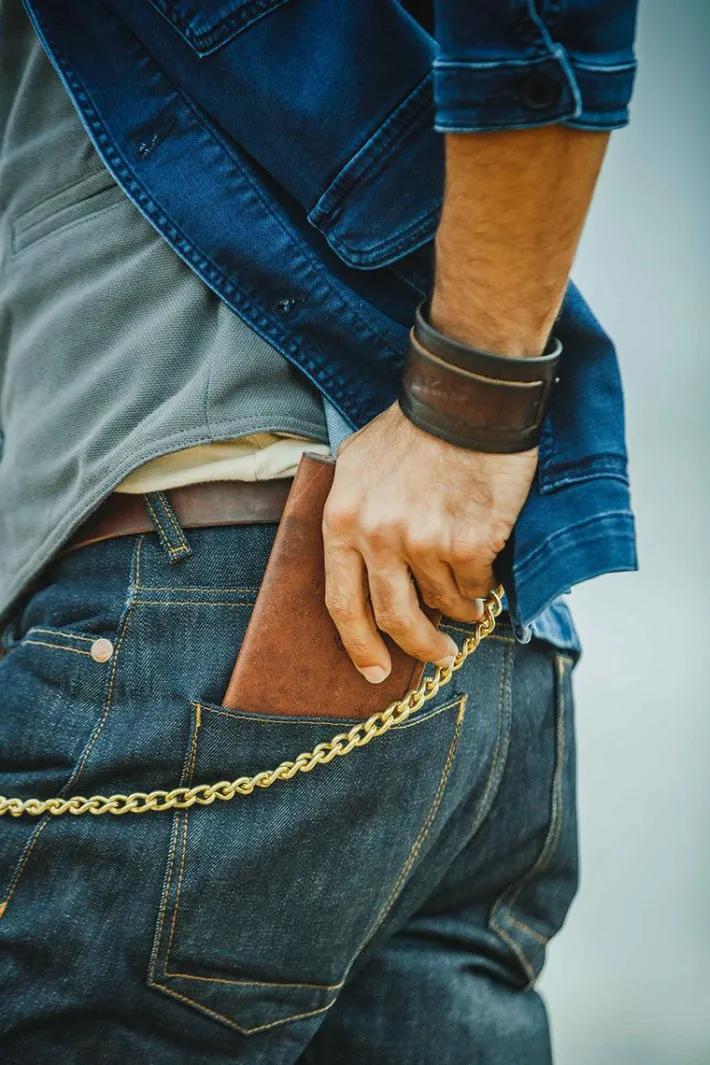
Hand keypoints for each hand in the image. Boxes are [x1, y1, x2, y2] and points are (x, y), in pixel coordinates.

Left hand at [322, 402, 536, 682]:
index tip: (374, 671)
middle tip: (439, 655)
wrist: (467, 401)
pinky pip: (477, 584)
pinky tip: (486, 565)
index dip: (358, 644)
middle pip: (394, 616)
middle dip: (419, 645)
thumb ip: (351, 517)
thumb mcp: (356, 466)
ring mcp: (424, 542)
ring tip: (469, 585)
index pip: (341, 602)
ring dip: (458, 602)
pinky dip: (483, 584)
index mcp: (343, 520)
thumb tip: (359, 571)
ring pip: (443, 599)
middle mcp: (378, 536)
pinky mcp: (469, 543)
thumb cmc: (413, 431)